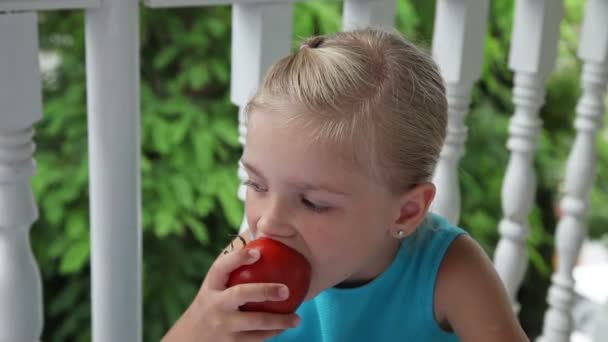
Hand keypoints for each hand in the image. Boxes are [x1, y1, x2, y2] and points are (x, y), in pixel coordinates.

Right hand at [162, 247, 300, 341]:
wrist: (190, 338)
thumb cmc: (211, 302)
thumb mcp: (214, 283)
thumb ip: (232, 262)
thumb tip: (257, 230)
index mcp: (211, 286)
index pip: (221, 267)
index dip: (238, 257)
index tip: (258, 252)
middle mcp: (216, 305)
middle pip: (240, 294)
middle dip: (265, 290)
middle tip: (286, 289)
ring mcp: (224, 326)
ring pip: (255, 322)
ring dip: (279, 321)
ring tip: (297, 318)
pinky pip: (258, 339)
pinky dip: (274, 333)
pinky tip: (286, 327)